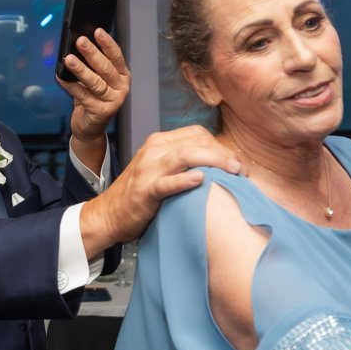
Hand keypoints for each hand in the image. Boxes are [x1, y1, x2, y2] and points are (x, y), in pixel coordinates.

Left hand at [60, 28, 129, 145]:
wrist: (90, 127)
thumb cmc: (92, 98)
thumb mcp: (96, 79)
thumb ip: (92, 65)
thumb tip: (78, 46)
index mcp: (122, 75)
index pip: (116, 56)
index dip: (107, 43)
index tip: (97, 31)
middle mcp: (121, 88)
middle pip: (106, 68)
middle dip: (92, 53)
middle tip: (80, 41)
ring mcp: (113, 101)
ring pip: (95, 82)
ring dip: (81, 70)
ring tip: (69, 59)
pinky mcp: (101, 112)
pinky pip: (83, 96)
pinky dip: (71, 86)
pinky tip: (61, 78)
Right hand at [79, 125, 241, 255]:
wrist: (108, 215)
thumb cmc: (140, 196)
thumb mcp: (161, 171)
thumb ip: (183, 164)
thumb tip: (218, 167)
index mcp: (159, 143)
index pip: (197, 134)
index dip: (221, 146)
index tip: (236, 164)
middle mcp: (154, 150)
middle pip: (196, 142)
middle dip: (223, 154)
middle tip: (242, 171)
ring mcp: (148, 169)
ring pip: (185, 155)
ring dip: (213, 161)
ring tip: (233, 172)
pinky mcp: (144, 190)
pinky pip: (166, 182)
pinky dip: (184, 180)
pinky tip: (200, 180)